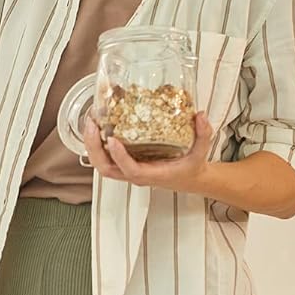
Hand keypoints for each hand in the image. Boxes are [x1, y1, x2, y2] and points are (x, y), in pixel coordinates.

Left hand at [81, 110, 216, 193]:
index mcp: (153, 175)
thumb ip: (203, 134)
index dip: (120, 157)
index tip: (113, 139)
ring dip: (92, 145)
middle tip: (92, 124)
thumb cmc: (191, 167)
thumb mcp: (202, 151)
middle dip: (95, 149)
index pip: (132, 170)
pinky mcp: (125, 164)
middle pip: (107, 169)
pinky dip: (97, 144)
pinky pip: (106, 157)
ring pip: (102, 164)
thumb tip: (200, 115)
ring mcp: (128, 170)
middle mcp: (136, 174)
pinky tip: (97, 125)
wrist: (189, 178)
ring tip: (90, 122)